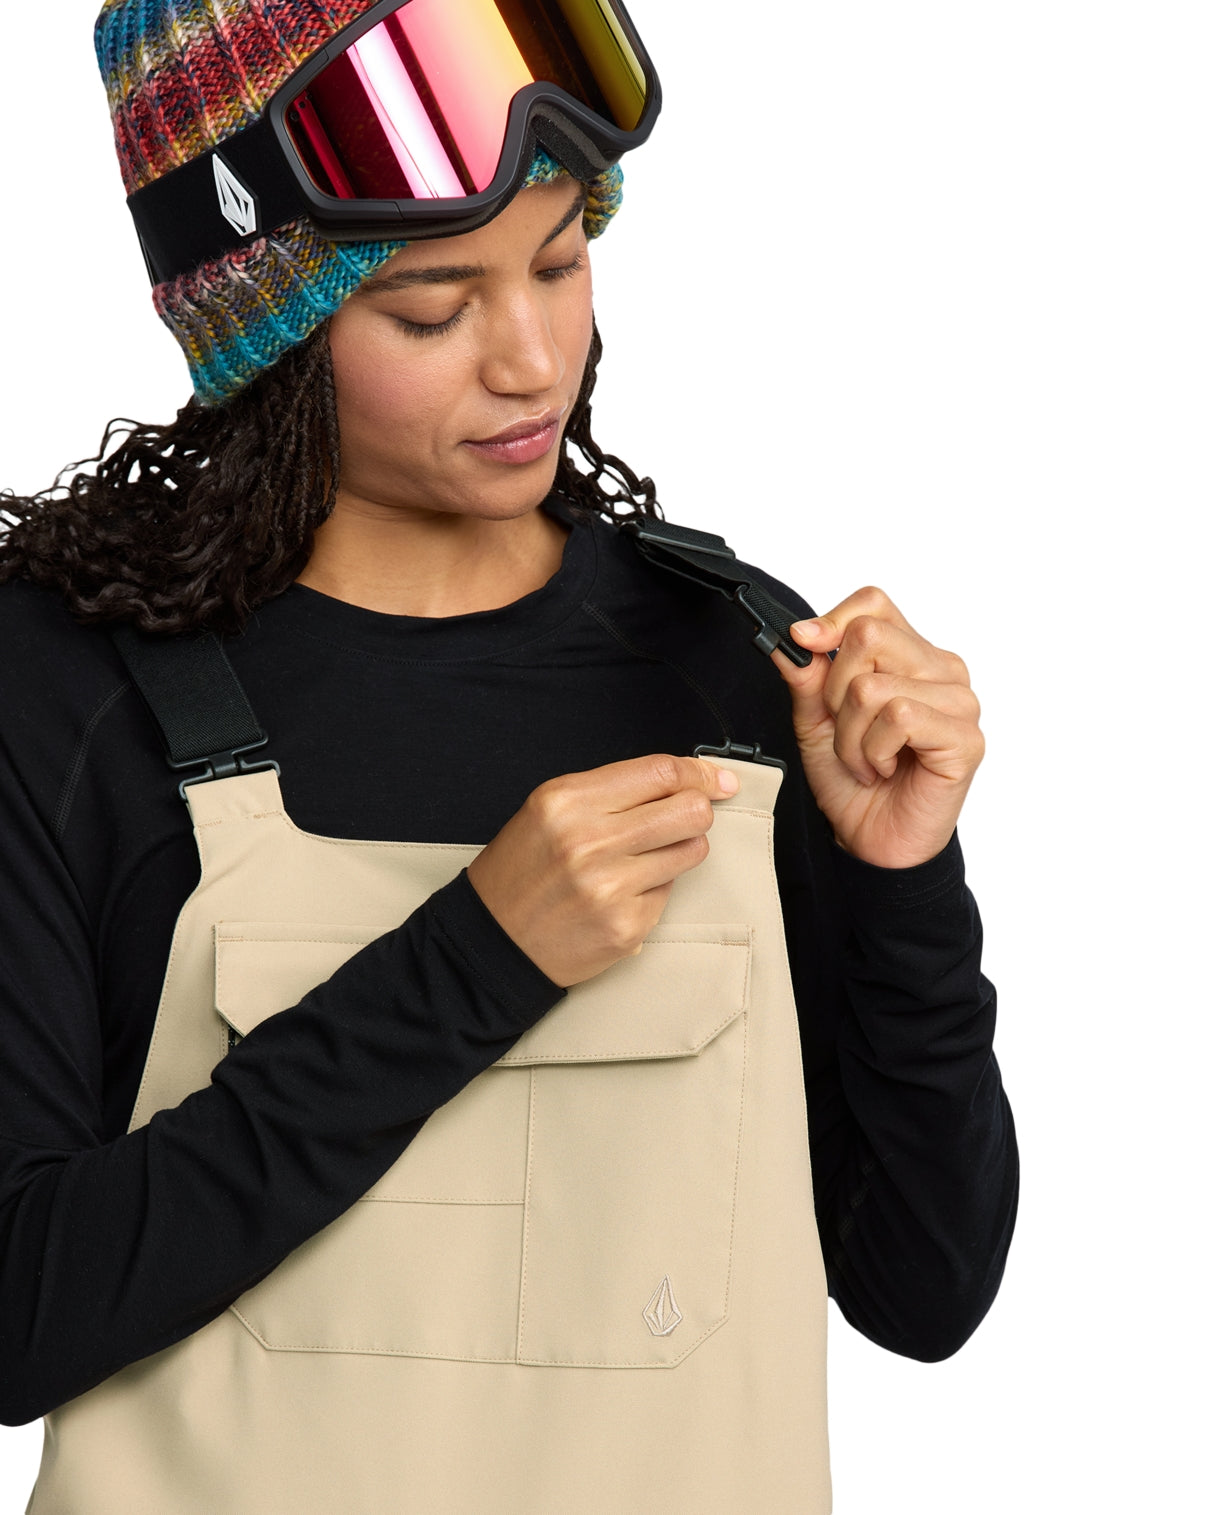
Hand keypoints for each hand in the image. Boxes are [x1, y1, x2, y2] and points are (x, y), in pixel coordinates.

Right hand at [466, 755, 738, 986]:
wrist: (491, 942)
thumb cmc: (521, 872)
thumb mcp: (549, 810)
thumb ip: (612, 791)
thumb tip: (687, 780)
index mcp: (568, 802)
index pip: (660, 772)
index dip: (699, 773)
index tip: (717, 780)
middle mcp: (589, 842)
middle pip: (690, 810)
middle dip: (698, 810)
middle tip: (683, 819)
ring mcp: (611, 888)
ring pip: (692, 850)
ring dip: (679, 849)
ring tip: (643, 857)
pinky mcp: (627, 926)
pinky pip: (671, 891)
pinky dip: (655, 888)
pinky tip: (622, 892)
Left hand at [773, 587, 983, 869]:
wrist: (871, 840)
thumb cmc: (852, 781)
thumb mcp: (815, 721)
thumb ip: (807, 676)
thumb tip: (791, 638)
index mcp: (911, 656)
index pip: (874, 603)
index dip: (832, 621)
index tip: (804, 645)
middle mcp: (942, 670)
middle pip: (869, 636)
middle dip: (835, 691)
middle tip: (847, 731)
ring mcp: (960, 702)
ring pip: (874, 685)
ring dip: (852, 735)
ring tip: (867, 760)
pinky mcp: (965, 738)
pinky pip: (899, 716)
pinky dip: (874, 750)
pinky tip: (885, 770)